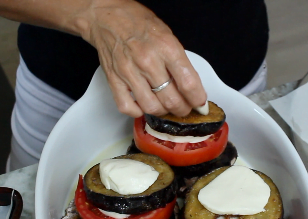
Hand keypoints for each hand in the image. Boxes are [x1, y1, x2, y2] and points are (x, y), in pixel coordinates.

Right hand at [79, 0, 206, 117]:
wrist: (107, 17)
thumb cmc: (139, 25)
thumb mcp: (168, 36)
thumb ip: (180, 63)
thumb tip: (191, 88)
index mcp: (166, 47)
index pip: (188, 83)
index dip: (197, 99)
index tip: (200, 104)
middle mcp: (147, 61)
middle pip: (172, 100)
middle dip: (182, 109)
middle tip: (184, 107)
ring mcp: (129, 72)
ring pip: (152, 108)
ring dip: (163, 112)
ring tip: (165, 106)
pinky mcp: (114, 80)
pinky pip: (128, 108)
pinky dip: (138, 112)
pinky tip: (143, 105)